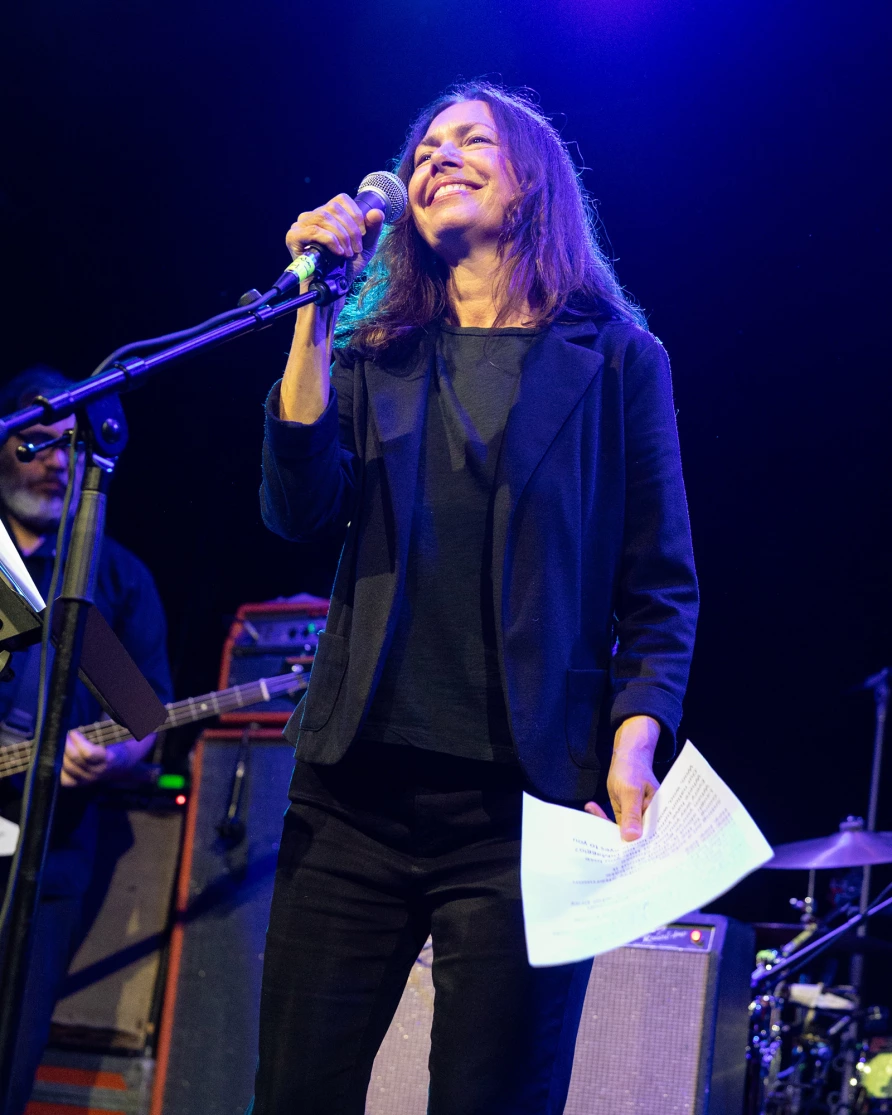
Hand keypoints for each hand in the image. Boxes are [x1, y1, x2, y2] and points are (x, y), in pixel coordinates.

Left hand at [61, 730, 112, 786]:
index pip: (88, 753)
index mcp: (107, 759)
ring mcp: (88, 779)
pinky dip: (62, 769)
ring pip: (68, 768)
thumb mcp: (110, 739)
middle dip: (67, 746)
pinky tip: (63, 760)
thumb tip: (75, 732)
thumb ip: (95, 735)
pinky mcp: (80, 784)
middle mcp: (97, 771)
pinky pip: (65, 779)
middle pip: (75, 760)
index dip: (78, 742)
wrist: (119, 765)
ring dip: (63, 755)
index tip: (73, 733)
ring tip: (62, 745)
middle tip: (65, 736)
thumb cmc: (112, 747)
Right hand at [286, 194, 384, 283]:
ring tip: (347, 254)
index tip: (363, 234)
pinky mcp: (293, 237)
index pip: (341, 199)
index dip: (355, 214)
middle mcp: (312, 216)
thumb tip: (377, 212)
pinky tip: (337, 253)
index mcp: (327, 214)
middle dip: (351, 229)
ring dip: (341, 236)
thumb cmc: (346, 268)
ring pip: (324, 217)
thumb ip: (373, 229)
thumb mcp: (365, 247)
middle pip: (333, 208)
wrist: (332, 288)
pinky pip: (313, 230)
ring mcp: (301, 225)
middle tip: (356, 249)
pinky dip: (330, 240)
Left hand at [584, 715, 660, 840]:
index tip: (614, 850)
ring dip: (605, 825)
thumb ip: (632, 814)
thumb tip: (632, 838)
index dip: (633, 847)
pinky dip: (601, 816)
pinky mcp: (625, 813)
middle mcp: (647, 820)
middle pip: (633, 838)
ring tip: (591, 816)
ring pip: (621, 831)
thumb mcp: (631, 791)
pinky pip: (614, 822)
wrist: (628, 755)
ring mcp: (635, 817)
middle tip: (596, 836)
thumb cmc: (633, 769)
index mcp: (656, 816)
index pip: (646, 837)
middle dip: (615, 839)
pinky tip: (590, 806)